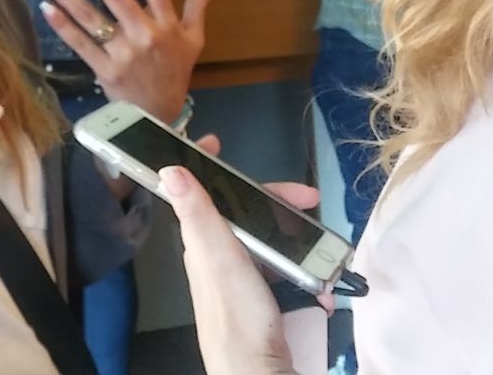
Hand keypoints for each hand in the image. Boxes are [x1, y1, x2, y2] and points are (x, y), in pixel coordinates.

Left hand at [38, 0, 216, 123]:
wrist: (158, 119)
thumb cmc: (174, 74)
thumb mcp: (194, 41)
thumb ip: (199, 7)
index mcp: (166, 24)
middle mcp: (144, 34)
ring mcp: (122, 53)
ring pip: (91, 18)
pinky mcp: (104, 70)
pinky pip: (80, 43)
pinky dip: (62, 26)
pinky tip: (46, 7)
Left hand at [164, 166, 319, 374]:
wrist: (258, 372)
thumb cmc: (238, 320)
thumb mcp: (220, 259)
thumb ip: (200, 215)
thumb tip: (171, 169)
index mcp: (202, 242)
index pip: (200, 192)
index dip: (205, 165)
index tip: (215, 142)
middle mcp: (218, 256)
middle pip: (245, 211)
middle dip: (277, 201)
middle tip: (309, 199)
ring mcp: (241, 277)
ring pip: (269, 238)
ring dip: (298, 239)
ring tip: (321, 248)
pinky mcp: (262, 296)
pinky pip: (284, 270)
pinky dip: (304, 272)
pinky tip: (319, 286)